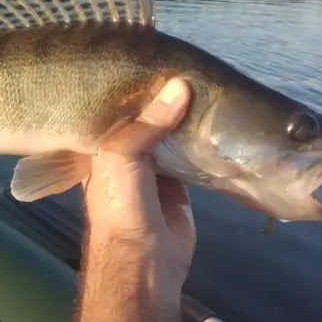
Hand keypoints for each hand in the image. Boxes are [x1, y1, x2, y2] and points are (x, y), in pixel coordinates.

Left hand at [71, 77, 196, 321]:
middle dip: (168, 100)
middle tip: (195, 71)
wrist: (144, 262)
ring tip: (212, 89)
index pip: (117, 104)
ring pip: (172, 133)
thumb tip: (179, 85)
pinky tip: (221, 121)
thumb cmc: (120, 207)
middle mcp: (125, 153)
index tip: (161, 58)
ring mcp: (153, 168)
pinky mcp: (179, 184)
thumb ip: (147, 123)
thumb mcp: (121, 157)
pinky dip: (206, 142)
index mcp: (100, 143)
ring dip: (190, 119)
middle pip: (149, 117)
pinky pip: (194, 155)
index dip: (134, 84)